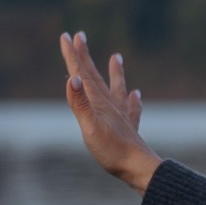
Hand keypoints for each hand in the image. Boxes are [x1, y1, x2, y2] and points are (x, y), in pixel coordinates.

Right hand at [59, 30, 160, 192]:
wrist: (140, 169)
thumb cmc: (113, 151)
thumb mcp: (89, 127)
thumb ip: (80, 103)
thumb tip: (73, 78)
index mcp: (98, 103)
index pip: (82, 74)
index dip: (72, 55)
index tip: (66, 36)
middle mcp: (110, 105)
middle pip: (95, 76)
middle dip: (85, 56)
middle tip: (79, 35)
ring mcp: (121, 116)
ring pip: (117, 88)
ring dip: (115, 72)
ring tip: (117, 57)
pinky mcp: (129, 129)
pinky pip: (132, 110)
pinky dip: (133, 101)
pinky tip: (137, 95)